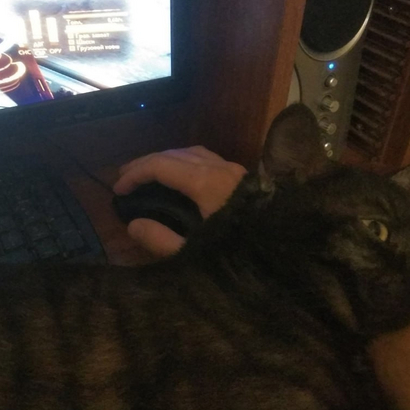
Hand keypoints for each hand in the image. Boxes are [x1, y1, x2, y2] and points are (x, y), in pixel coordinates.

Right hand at [113, 146, 245, 255]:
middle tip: (125, 178)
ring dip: (166, 159)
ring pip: (193, 153)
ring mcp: (235, 171)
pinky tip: (182, 177)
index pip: (161, 166)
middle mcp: (221, 169)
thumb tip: (133, 224)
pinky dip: (186, 162)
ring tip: (149, 173)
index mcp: (207, 185)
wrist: (291, 254)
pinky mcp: (244, 178)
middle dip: (146, 163)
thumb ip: (161, 240)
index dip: (135, 174)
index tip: (118, 189)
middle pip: (175, 154)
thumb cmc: (244, 256)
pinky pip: (208, 159)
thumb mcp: (196, 255)